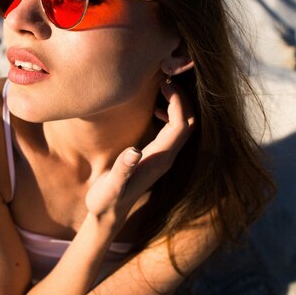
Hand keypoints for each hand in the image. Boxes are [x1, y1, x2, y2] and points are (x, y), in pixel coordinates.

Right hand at [85, 81, 194, 225]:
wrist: (109, 216)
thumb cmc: (106, 201)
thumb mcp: (111, 187)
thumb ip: (122, 170)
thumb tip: (134, 151)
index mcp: (159, 160)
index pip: (180, 125)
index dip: (177, 101)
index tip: (163, 82)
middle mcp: (167, 157)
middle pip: (188, 122)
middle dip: (181, 98)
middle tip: (164, 79)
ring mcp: (164, 157)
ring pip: (182, 126)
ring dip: (177, 104)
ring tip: (159, 87)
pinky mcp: (158, 156)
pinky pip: (172, 130)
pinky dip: (168, 113)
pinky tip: (152, 107)